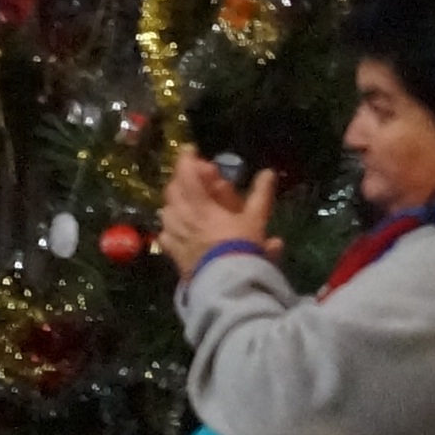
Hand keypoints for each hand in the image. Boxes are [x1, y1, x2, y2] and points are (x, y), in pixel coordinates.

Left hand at [155, 156, 276, 270]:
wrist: (228, 285)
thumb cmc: (243, 248)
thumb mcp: (256, 220)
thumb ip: (260, 195)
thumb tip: (268, 173)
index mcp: (200, 205)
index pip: (187, 175)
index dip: (186, 159)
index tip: (190, 149)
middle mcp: (183, 218)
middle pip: (173, 192)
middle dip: (180, 180)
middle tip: (192, 176)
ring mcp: (176, 237)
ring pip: (167, 212)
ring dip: (174, 202)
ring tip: (185, 201)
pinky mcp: (174, 255)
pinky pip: (165, 236)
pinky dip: (169, 228)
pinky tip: (174, 229)